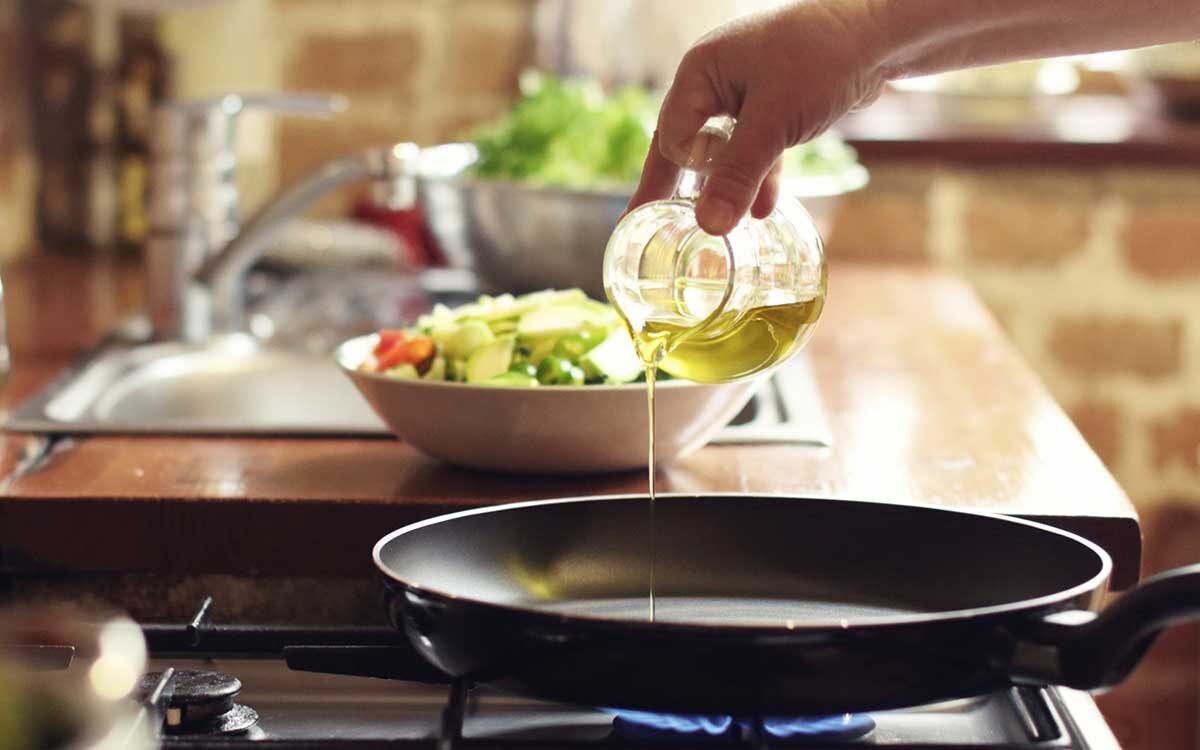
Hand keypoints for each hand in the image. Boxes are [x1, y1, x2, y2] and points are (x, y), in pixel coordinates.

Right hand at [627, 1, 887, 234]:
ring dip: (724, 186)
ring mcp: (744, 91)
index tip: (687, 212)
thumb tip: (708, 226)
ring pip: (722, 149)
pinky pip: (754, 146)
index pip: (671, 137)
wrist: (877, 32)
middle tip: (649, 226)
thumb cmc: (819, 59)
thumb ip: (738, 175)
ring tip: (714, 228)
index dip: (680, 175)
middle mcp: (714, 80)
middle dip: (676, 187)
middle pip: (685, 143)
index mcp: (699, 73)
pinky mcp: (774, 103)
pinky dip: (757, 175)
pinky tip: (764, 210)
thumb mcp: (773, 122)